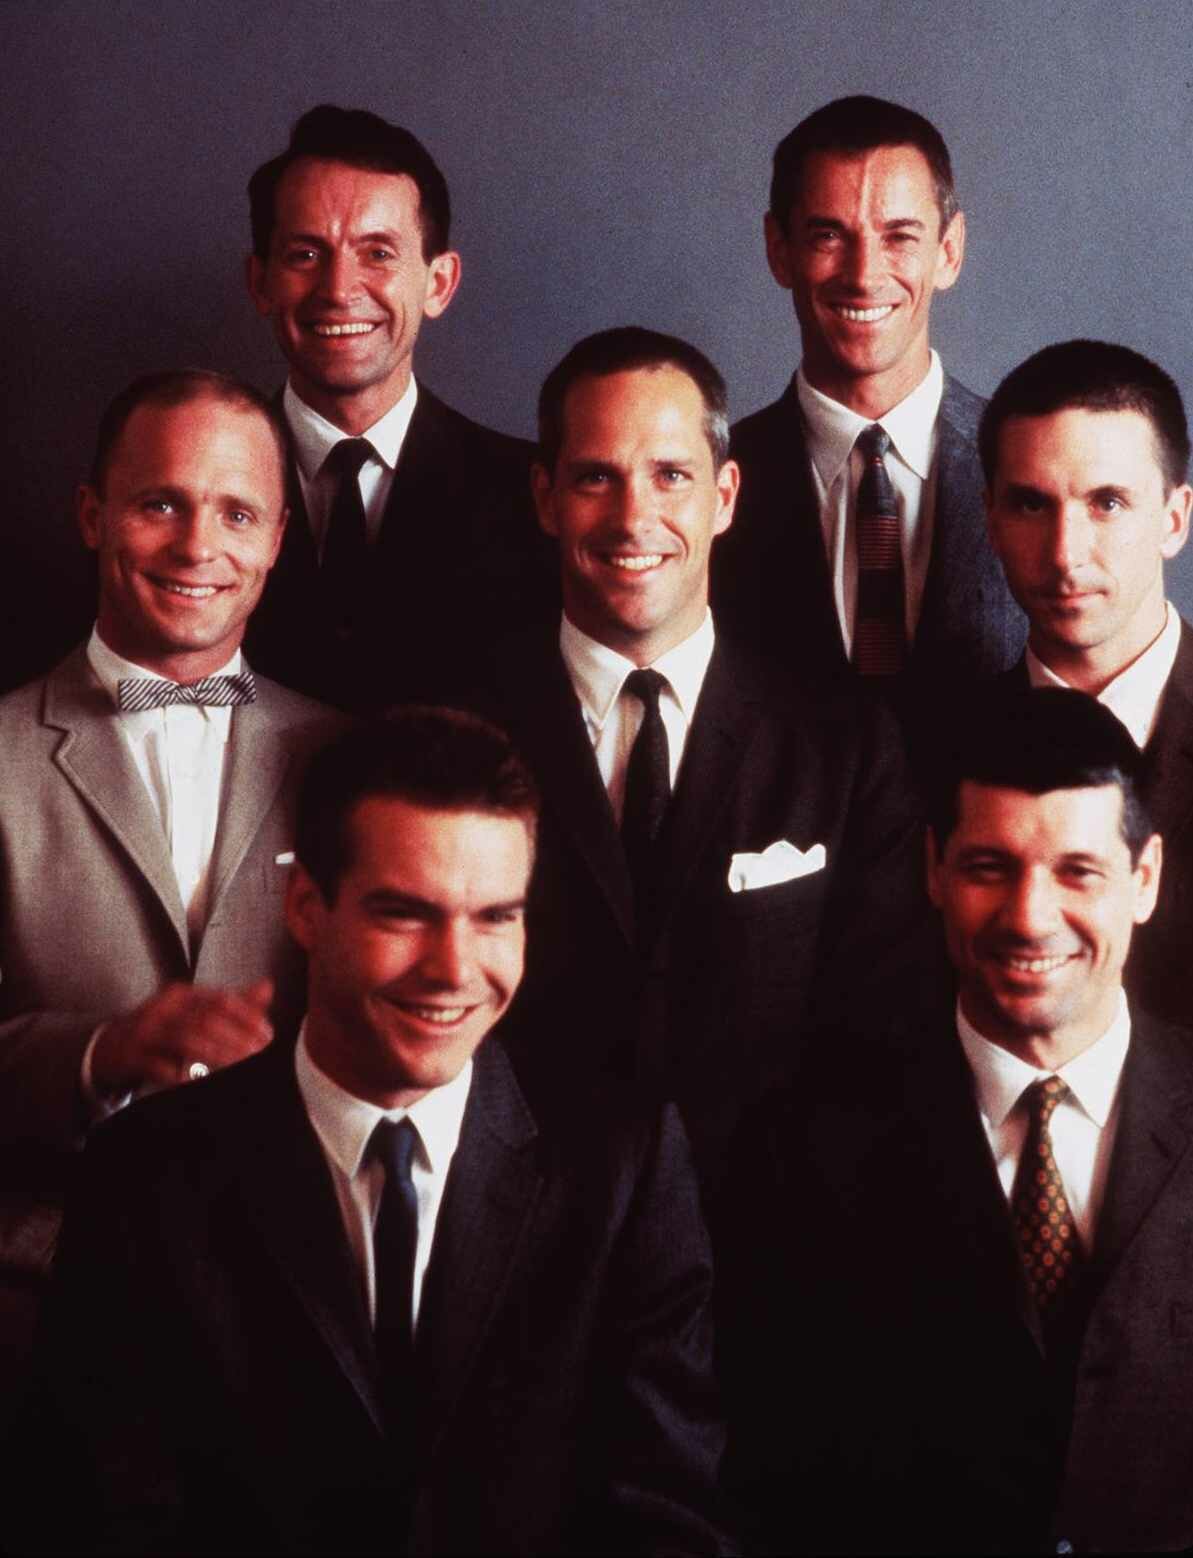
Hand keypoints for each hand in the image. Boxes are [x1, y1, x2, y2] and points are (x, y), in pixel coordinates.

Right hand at [90, 979, 274, 1096]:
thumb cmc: (162, 1027)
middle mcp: (164, 1009)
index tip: (267, 1033)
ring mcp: (146, 1032)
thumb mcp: (193, 1010)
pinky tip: (199, 1080)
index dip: (247, 1015)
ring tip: (239, 1064)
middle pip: (206, 1019)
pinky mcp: (132, 1057)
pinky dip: (181, 1073)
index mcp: (182, 995)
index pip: (220, 1000)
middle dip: (236, 1036)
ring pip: (186, 1040)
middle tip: (258, 1051)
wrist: (109, 1045)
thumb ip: (231, 1002)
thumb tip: (268, 987)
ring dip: (217, 1053)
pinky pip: (159, 1065)